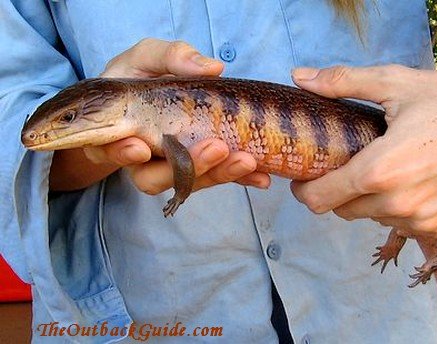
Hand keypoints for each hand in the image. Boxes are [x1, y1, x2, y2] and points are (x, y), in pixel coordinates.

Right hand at [50, 38, 269, 191]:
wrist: (152, 94)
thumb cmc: (142, 73)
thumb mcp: (149, 56)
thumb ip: (171, 57)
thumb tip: (212, 68)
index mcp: (119, 130)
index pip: (113, 149)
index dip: (123, 153)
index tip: (140, 148)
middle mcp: (142, 158)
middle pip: (154, 177)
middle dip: (186, 167)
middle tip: (216, 149)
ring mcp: (171, 167)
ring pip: (189, 182)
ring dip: (218, 174)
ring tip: (247, 161)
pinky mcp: (199, 168)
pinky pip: (215, 176)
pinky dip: (239, 178)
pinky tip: (261, 177)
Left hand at [290, 65, 436, 238]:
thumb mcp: (396, 83)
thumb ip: (342, 82)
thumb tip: (300, 78)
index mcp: (379, 172)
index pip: (319, 200)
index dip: (305, 190)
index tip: (306, 179)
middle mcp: (397, 204)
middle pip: (343, 210)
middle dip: (338, 191)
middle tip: (350, 166)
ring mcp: (422, 221)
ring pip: (373, 218)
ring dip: (371, 200)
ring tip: (388, 171)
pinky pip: (404, 225)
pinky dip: (400, 208)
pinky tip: (414, 183)